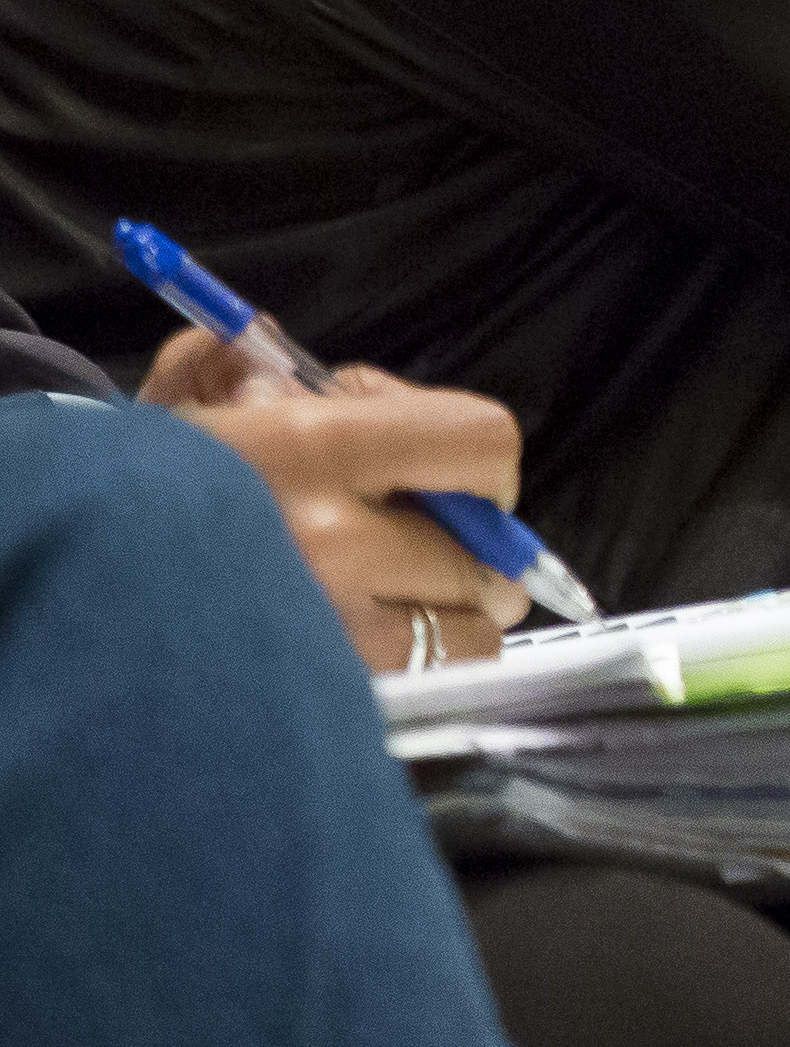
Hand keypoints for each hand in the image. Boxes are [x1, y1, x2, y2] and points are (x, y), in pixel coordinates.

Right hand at [140, 327, 531, 672]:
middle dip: (473, 552)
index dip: (480, 463)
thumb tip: (260, 342)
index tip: (450, 475)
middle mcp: (332, 542)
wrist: (48, 599)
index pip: (480, 444)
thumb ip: (225, 366)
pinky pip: (417, 690)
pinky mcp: (321, 704)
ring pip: (466, 636)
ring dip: (451, 621)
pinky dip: (411, 674)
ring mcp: (329, 634)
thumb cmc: (122, 502)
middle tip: (440, 553)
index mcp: (311, 448)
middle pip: (485, 554)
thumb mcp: (170, 413)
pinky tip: (364, 656)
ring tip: (407, 609)